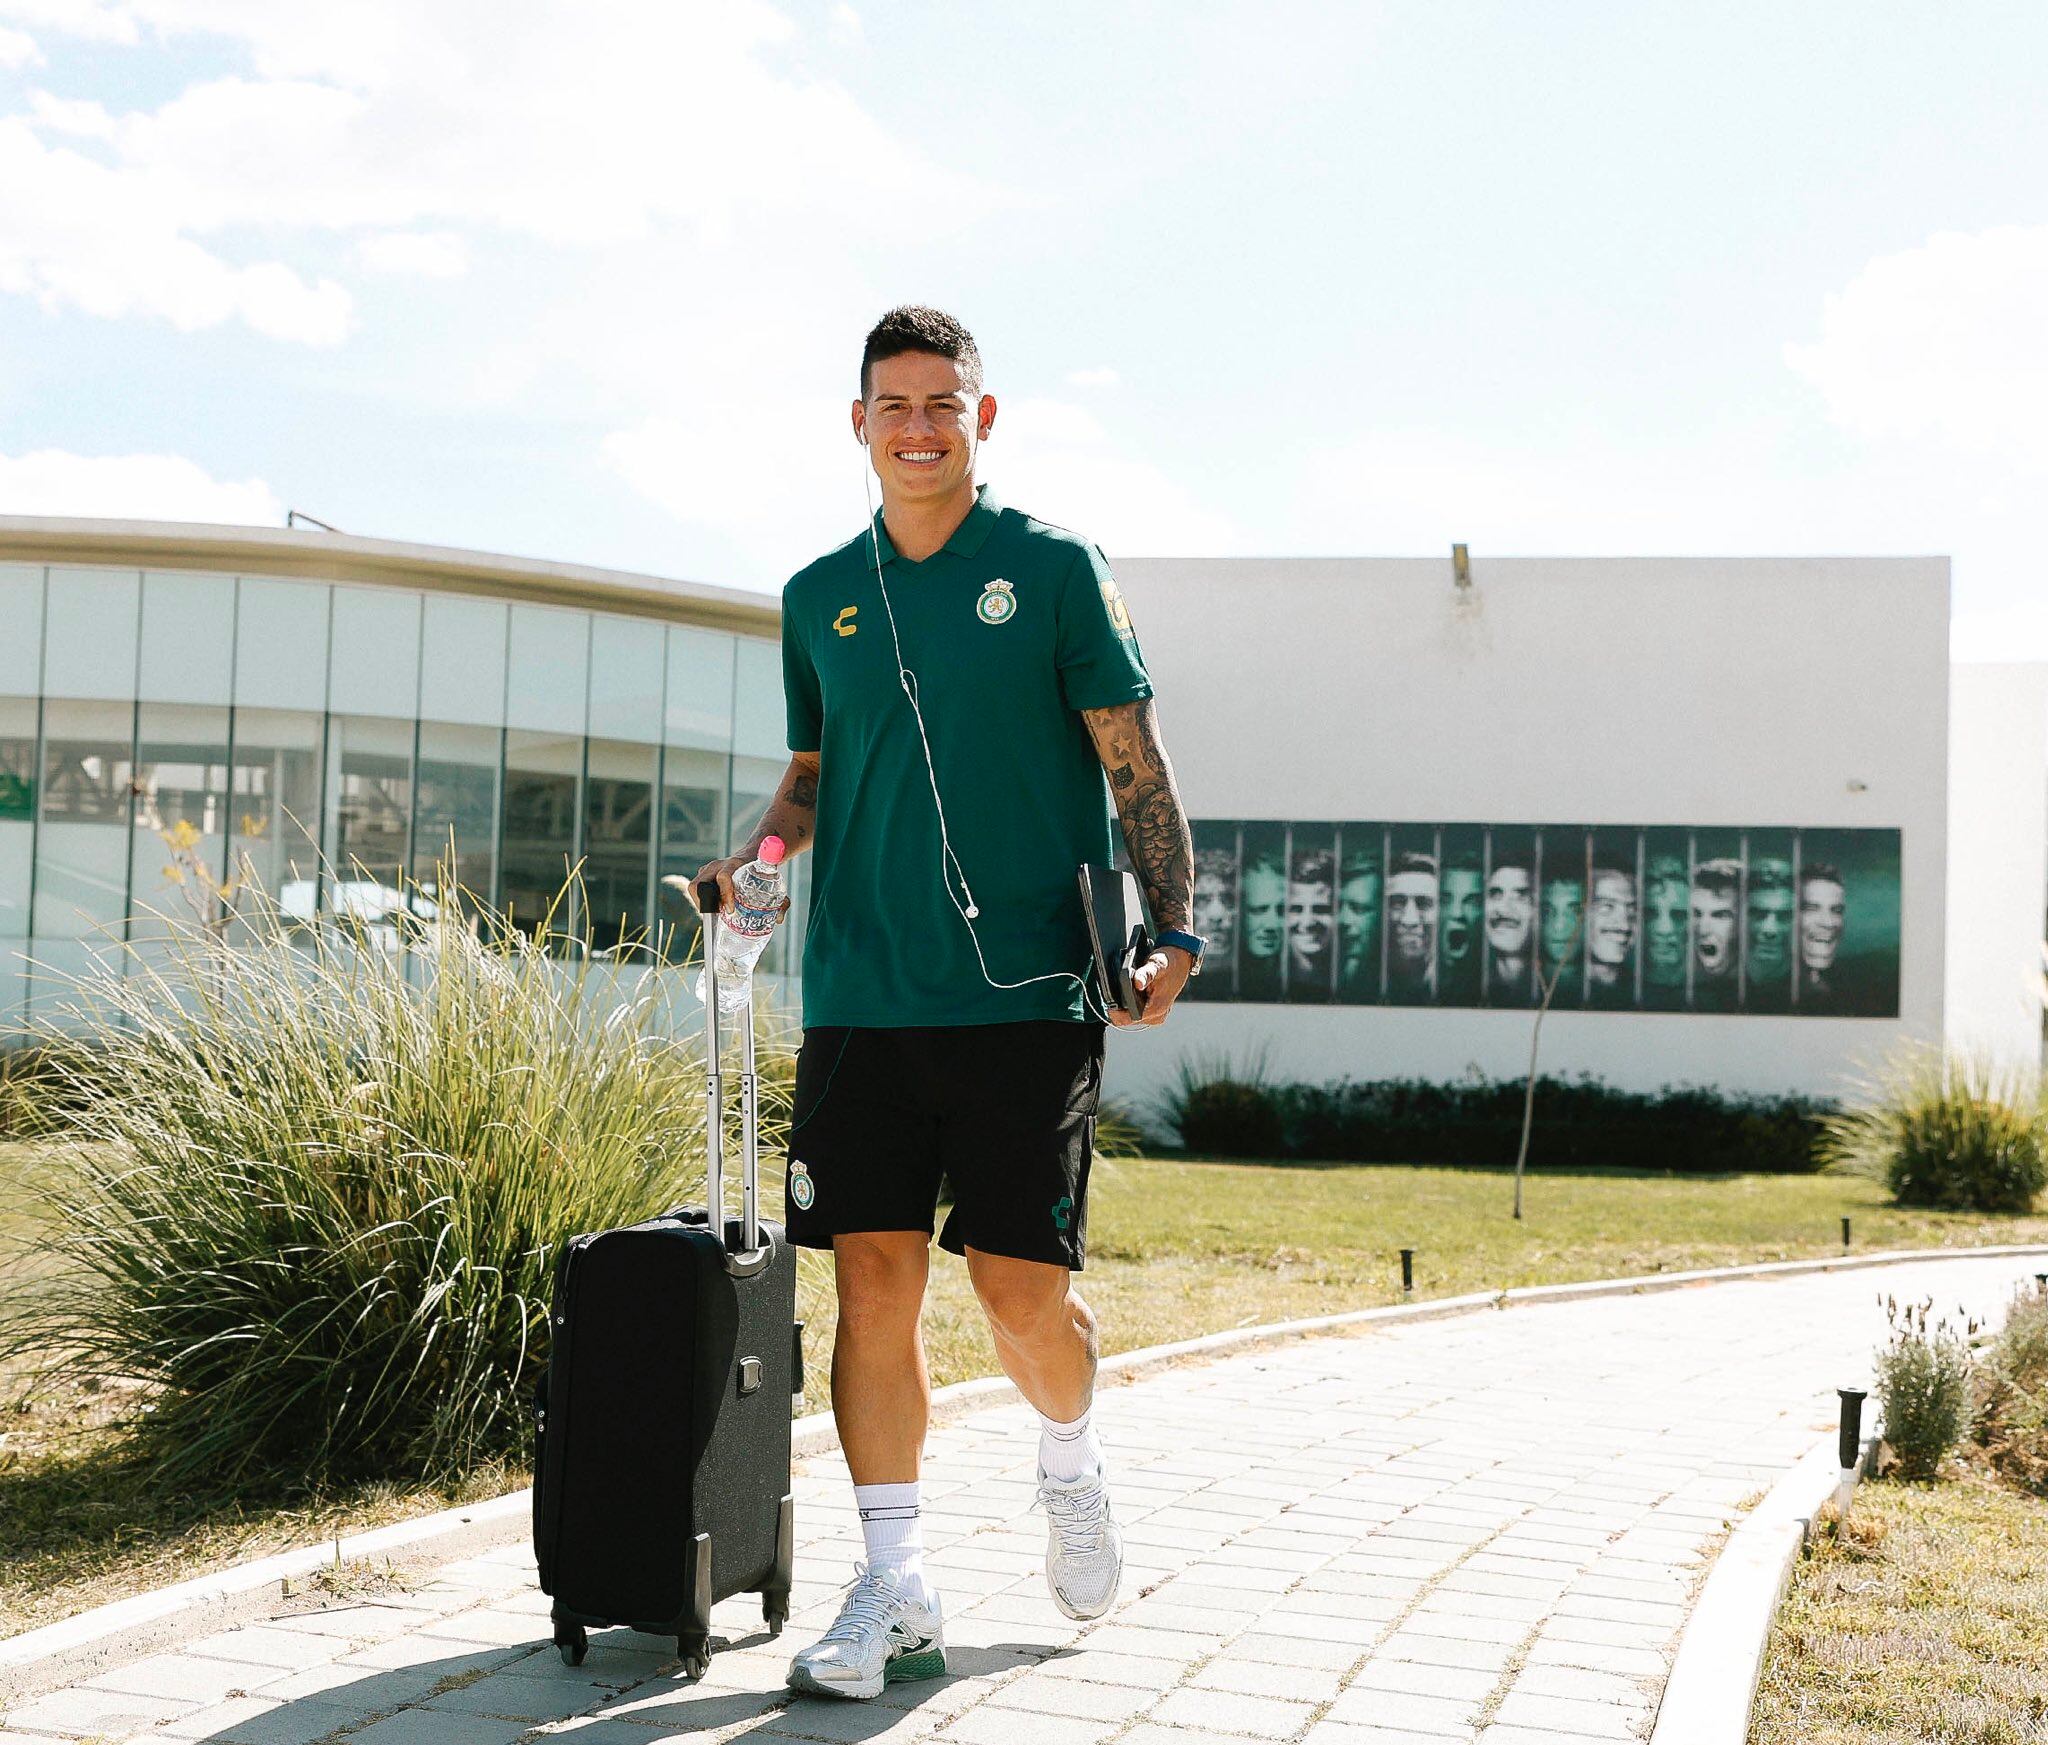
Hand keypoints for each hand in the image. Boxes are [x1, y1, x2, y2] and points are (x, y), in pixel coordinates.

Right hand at [665, 853, 789, 920]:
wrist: (754, 854)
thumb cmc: (762, 870)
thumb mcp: (773, 882)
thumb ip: (781, 901)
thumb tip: (778, 919)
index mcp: (735, 864)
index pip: (724, 877)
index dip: (725, 895)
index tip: (730, 910)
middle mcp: (718, 865)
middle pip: (699, 884)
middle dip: (705, 903)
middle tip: (718, 915)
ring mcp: (708, 869)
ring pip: (694, 887)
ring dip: (702, 903)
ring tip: (716, 913)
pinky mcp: (704, 875)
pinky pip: (696, 890)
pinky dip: (702, 902)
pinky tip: (715, 909)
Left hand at [1110, 946, 1193, 1027]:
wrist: (1180, 961)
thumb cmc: (1169, 962)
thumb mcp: (1156, 964)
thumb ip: (1145, 973)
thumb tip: (1137, 983)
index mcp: (1156, 1009)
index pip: (1125, 1019)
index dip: (1114, 1010)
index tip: (1109, 997)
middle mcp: (1156, 1016)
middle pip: (1126, 1018)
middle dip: (1120, 1005)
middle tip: (1122, 987)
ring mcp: (1155, 1016)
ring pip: (1130, 1015)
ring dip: (1126, 1003)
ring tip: (1131, 988)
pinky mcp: (1154, 1012)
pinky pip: (1136, 1011)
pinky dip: (1132, 1002)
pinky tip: (1135, 991)